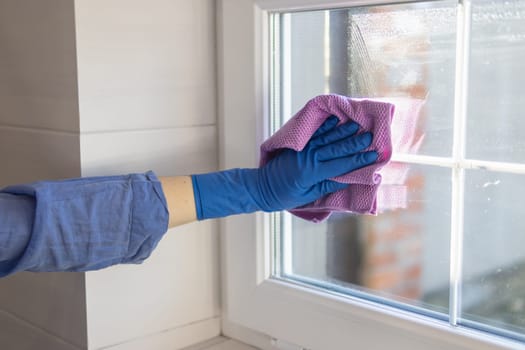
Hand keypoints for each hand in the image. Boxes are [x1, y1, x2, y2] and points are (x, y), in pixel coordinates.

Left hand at [191, 116, 377, 219]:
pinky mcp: (297, 144)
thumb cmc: (285, 196)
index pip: (341, 164)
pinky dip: (324, 126)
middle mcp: (309, 158)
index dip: (359, 160)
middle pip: (336, 148)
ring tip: (357, 124)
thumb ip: (327, 185)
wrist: (261, 187)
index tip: (374, 155)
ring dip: (342, 131)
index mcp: (313, 173)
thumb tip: (348, 178)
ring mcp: (302, 149)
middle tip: (371, 136)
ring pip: (326, 138)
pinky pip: (313, 133)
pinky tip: (334, 119)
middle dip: (354, 142)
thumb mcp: (308, 196)